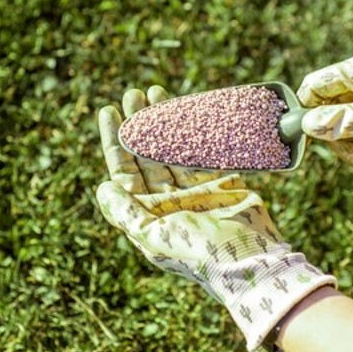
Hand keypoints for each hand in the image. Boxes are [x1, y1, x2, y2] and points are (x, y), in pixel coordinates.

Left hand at [96, 86, 336, 350]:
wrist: (250, 260)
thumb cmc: (198, 252)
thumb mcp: (153, 235)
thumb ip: (125, 211)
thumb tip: (103, 186)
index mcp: (147, 213)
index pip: (123, 171)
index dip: (115, 141)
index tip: (110, 111)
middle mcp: (168, 200)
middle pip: (146, 154)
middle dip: (139, 123)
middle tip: (134, 93)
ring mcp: (194, 190)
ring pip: (173, 148)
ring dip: (164, 121)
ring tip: (156, 91)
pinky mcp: (221, 182)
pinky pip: (203, 151)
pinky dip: (194, 131)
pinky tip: (186, 110)